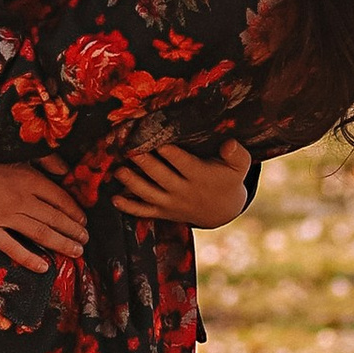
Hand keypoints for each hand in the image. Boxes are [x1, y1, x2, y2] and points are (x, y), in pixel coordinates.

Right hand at [0, 149, 88, 270]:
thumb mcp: (14, 150)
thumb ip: (43, 159)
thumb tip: (65, 170)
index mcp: (29, 178)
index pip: (60, 199)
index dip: (75, 212)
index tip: (84, 221)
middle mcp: (21, 200)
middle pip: (54, 218)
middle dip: (73, 231)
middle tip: (85, 240)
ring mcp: (3, 216)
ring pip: (40, 234)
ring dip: (61, 243)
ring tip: (76, 252)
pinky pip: (11, 247)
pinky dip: (29, 258)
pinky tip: (43, 267)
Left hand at [115, 138, 252, 229]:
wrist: (221, 210)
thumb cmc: (227, 179)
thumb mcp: (239, 166)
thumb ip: (236, 154)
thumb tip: (230, 143)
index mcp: (199, 175)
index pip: (183, 162)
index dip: (170, 152)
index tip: (158, 140)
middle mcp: (183, 191)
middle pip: (160, 176)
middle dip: (144, 162)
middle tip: (129, 148)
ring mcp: (171, 203)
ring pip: (148, 193)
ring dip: (132, 182)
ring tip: (119, 171)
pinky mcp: (163, 212)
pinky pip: (144, 211)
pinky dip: (129, 207)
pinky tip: (114, 199)